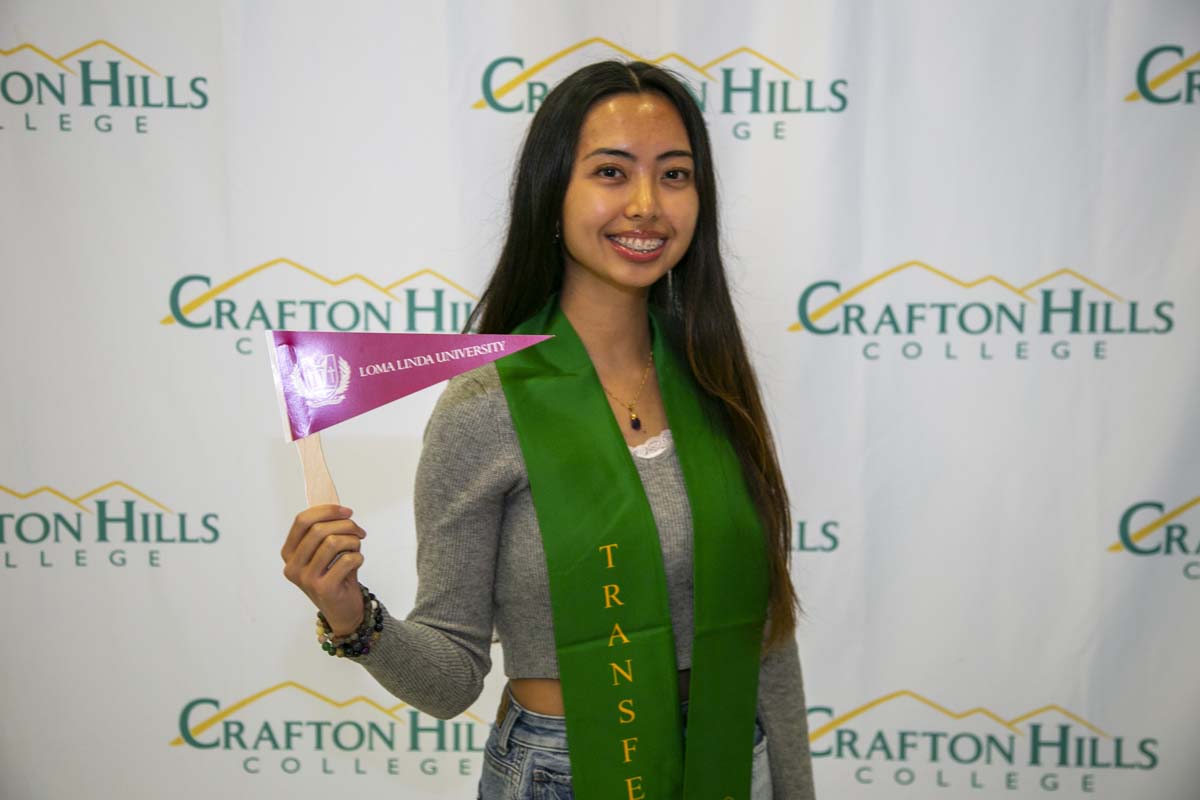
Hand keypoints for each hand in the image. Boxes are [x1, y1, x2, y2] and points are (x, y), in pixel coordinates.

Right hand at [281, 504, 366, 635]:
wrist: (343, 610)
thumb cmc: (336, 575)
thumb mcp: (326, 552)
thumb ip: (327, 531)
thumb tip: (339, 509)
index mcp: (289, 553)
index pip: (302, 521)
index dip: (326, 511)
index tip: (347, 511)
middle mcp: (292, 566)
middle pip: (319, 529)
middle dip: (346, 525)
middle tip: (359, 532)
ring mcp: (306, 579)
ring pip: (333, 542)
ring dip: (353, 541)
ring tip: (357, 547)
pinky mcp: (323, 589)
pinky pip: (346, 560)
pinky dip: (358, 557)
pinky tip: (357, 562)